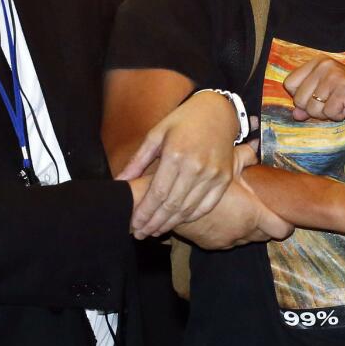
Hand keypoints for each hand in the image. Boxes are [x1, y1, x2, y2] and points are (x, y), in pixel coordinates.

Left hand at [120, 90, 239, 238]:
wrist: (218, 111)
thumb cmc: (183, 120)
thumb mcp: (156, 133)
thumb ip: (138, 160)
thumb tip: (119, 182)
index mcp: (176, 155)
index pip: (157, 193)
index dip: (145, 212)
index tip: (134, 224)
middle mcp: (196, 167)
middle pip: (172, 205)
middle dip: (154, 223)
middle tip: (141, 234)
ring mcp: (213, 174)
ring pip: (189, 209)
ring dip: (170, 223)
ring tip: (155, 232)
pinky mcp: (225, 178)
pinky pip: (207, 205)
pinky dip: (192, 217)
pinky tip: (178, 222)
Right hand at [172, 144, 293, 248]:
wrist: (170, 202)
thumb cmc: (202, 179)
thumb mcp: (226, 163)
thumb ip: (246, 156)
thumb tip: (256, 145)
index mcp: (252, 214)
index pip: (281, 230)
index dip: (286, 223)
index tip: (284, 215)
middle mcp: (242, 232)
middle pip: (265, 236)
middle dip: (267, 225)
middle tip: (262, 208)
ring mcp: (227, 241)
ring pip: (247, 241)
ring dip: (248, 230)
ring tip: (242, 212)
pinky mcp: (212, 246)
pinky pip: (229, 243)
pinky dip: (231, 233)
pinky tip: (224, 218)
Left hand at [284, 56, 344, 122]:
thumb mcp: (328, 99)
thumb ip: (309, 104)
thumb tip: (295, 114)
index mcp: (318, 62)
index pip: (289, 84)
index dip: (302, 98)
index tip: (320, 98)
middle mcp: (324, 65)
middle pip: (298, 99)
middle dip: (315, 109)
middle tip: (335, 102)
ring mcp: (334, 76)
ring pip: (312, 108)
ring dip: (328, 113)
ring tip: (343, 104)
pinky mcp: (344, 89)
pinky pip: (328, 113)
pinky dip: (339, 116)